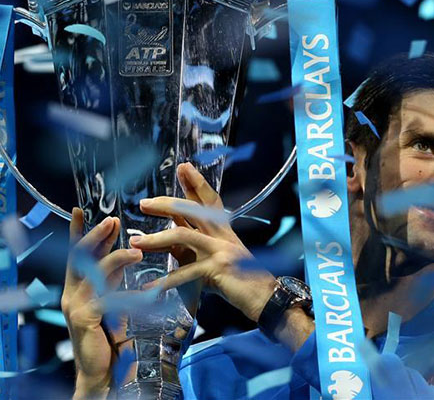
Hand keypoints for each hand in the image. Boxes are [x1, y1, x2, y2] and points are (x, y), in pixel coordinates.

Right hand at [62, 209, 142, 398]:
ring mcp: (76, 304)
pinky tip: (146, 290)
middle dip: (96, 235)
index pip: (78, 252)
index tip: (80, 208)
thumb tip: (132, 251)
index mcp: (80, 285)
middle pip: (80, 255)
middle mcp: (73, 292)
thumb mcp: (115, 299)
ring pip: (92, 272)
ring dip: (115, 258)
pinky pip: (107, 298)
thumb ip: (116, 278)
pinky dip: (127, 291)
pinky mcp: (85, 318)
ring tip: (136, 251)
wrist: (106, 371)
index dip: (79, 230)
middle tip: (112, 220)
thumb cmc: (114, 335)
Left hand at [133, 162, 275, 322]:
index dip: (196, 183)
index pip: (208, 201)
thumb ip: (192, 249)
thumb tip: (166, 243)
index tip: (183, 168)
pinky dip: (166, 281)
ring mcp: (221, 250)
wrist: (264, 298)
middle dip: (167, 203)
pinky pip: (185, 272)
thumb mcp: (213, 259)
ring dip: (156, 239)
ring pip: (183, 235)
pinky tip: (150, 287)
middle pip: (192, 210)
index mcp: (223, 231)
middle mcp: (222, 236)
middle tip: (144, 204)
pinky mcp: (217, 269)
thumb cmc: (239, 281)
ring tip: (136, 243)